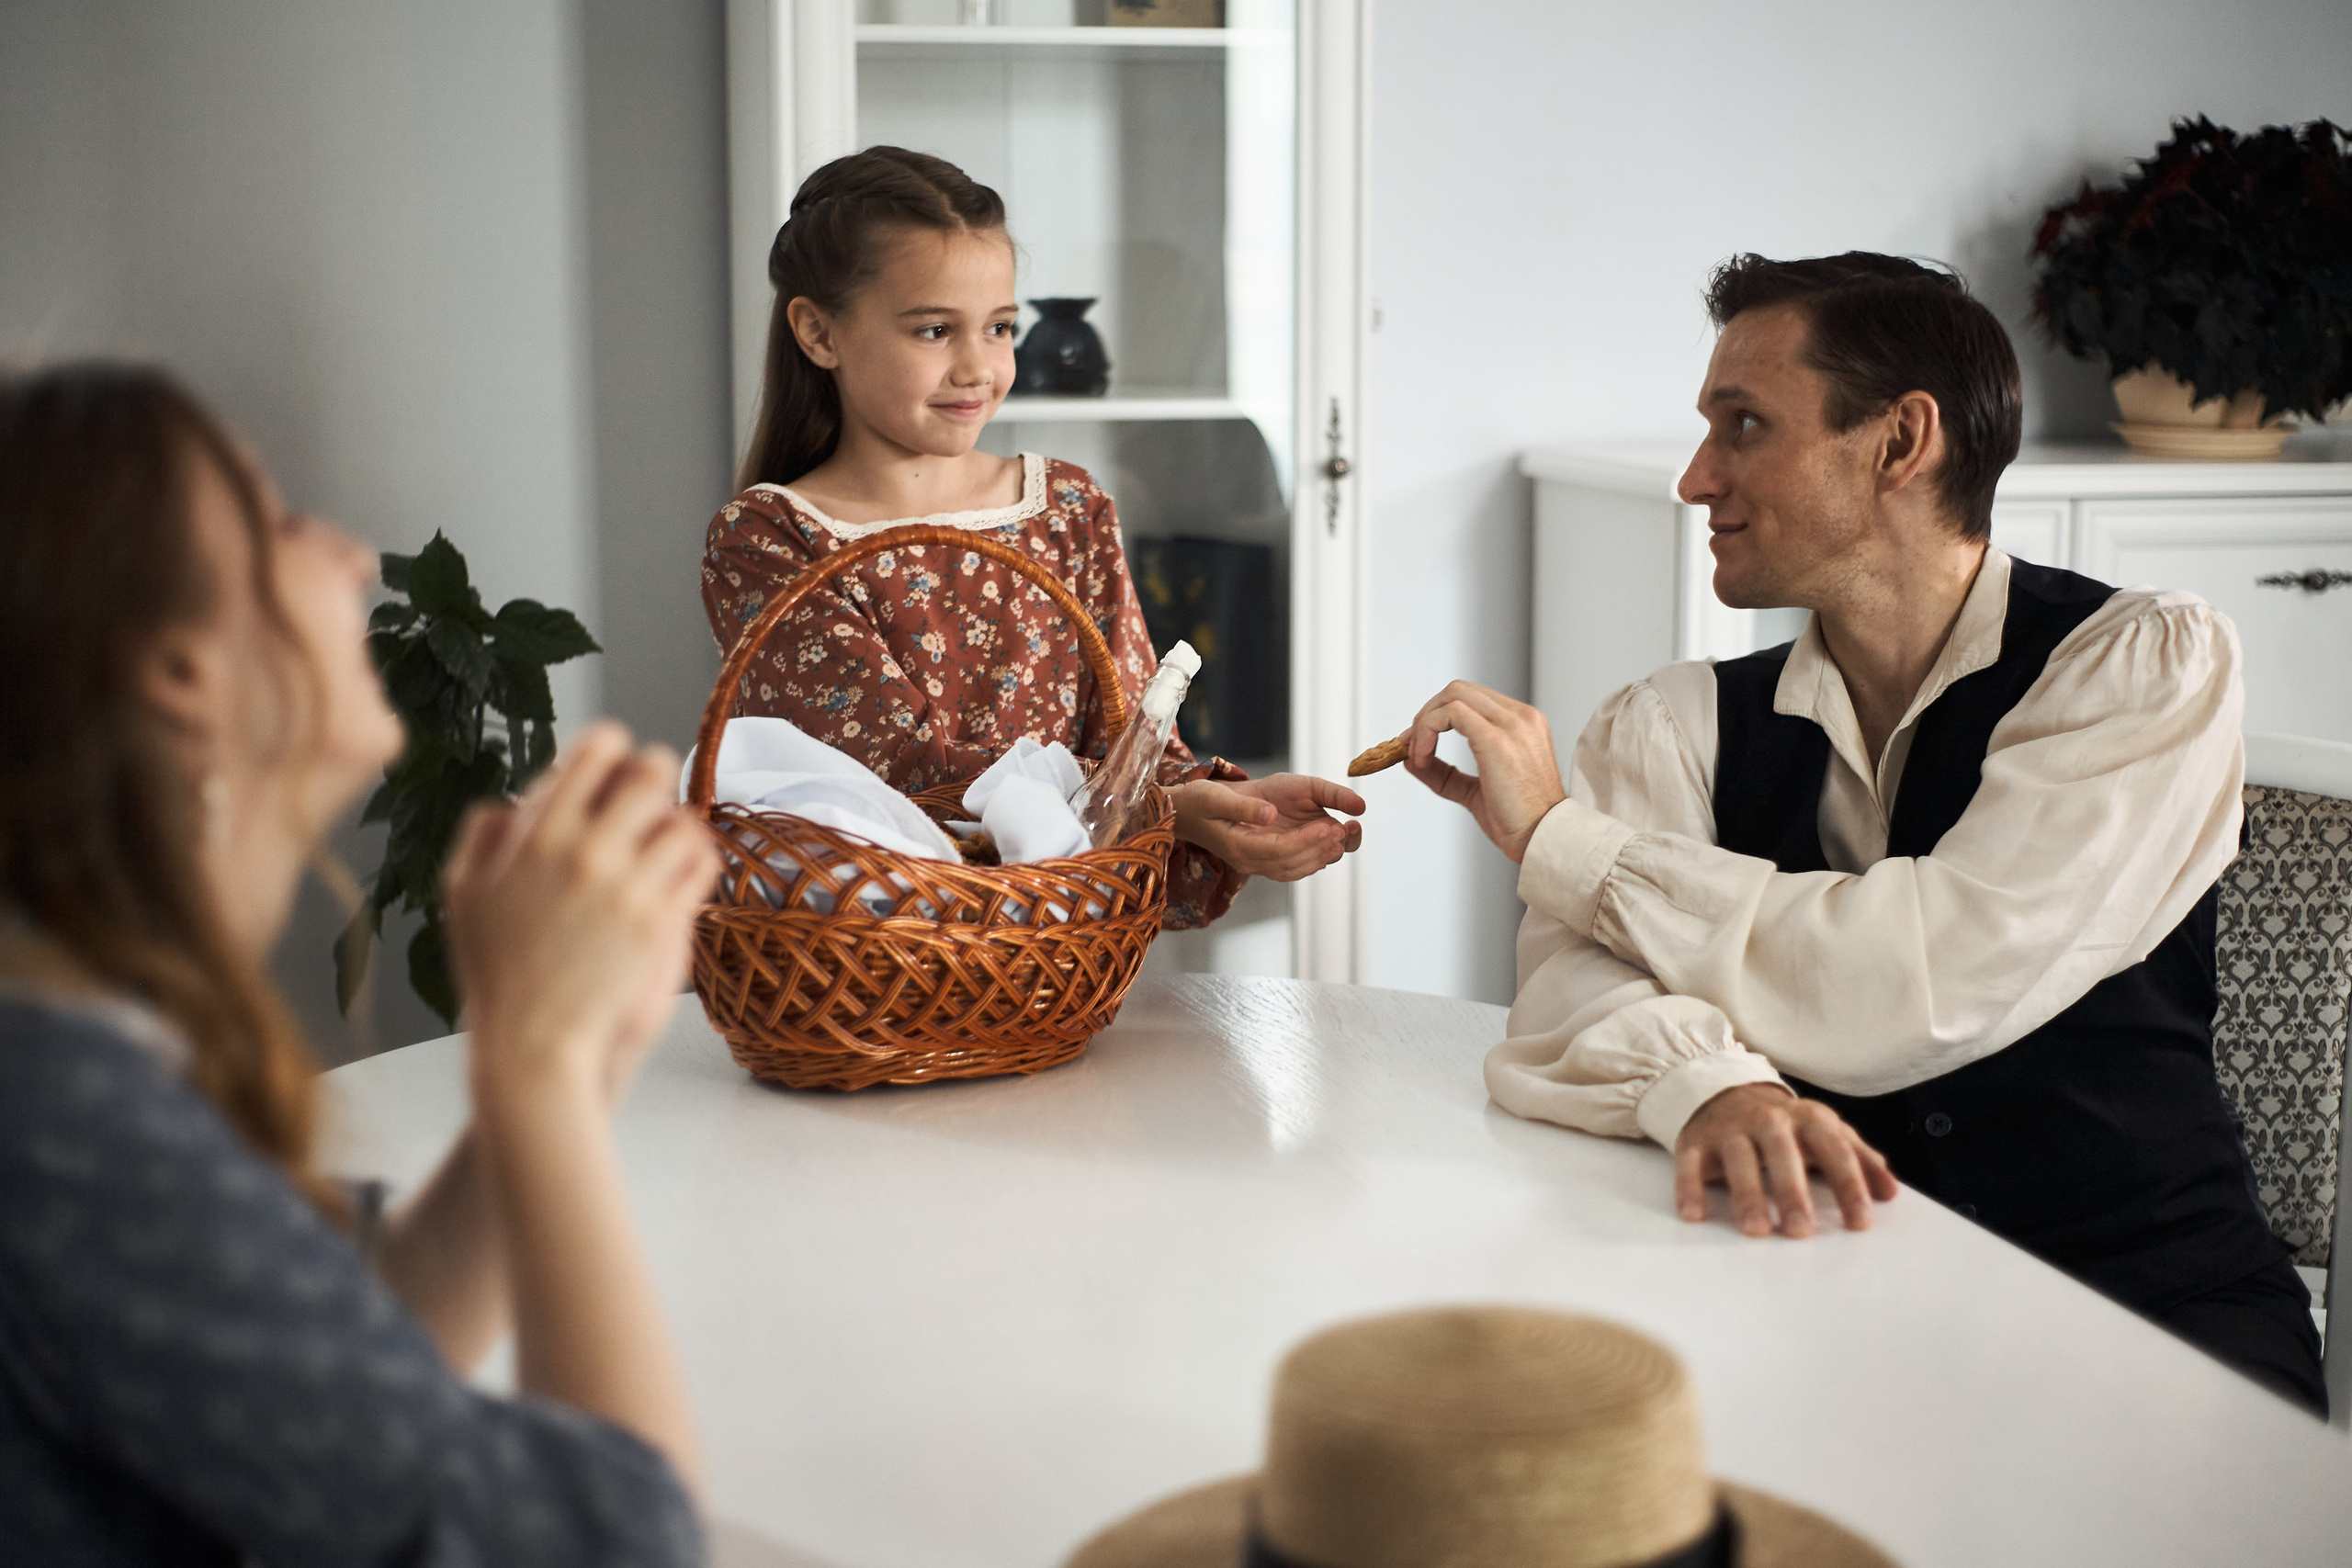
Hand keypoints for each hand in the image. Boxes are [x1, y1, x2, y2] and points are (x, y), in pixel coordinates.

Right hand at [442, 722, 721, 1105]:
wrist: (532, 1043)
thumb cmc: (494, 973)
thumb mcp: (461, 896)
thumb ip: (481, 835)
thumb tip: (508, 798)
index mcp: (537, 837)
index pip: (594, 751)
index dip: (611, 744)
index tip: (613, 757)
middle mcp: (586, 852)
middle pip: (650, 773)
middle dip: (656, 773)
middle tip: (653, 788)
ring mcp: (627, 887)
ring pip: (682, 818)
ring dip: (678, 820)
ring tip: (668, 833)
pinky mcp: (658, 922)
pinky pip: (699, 865)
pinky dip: (698, 858)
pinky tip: (686, 866)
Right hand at [1172, 774, 1364, 880]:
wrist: (1187, 813)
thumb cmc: (1198, 802)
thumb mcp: (1213, 796)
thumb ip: (1242, 806)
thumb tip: (1269, 813)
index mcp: (1236, 847)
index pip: (1278, 850)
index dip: (1306, 841)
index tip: (1330, 826)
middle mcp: (1248, 862)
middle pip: (1291, 863)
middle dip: (1321, 848)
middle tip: (1346, 830)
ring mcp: (1255, 864)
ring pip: (1295, 869)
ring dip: (1322, 855)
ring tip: (1345, 835)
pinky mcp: (1263, 858)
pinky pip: (1293, 866)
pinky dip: (1314, 857)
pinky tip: (1331, 843)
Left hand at [1401, 682, 1567, 862]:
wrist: (1541, 839)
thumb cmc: (1517, 820)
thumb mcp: (1474, 790)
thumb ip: (1444, 772)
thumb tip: (1410, 759)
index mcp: (1522, 724)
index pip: (1471, 699)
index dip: (1437, 715)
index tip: (1417, 742)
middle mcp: (1520, 717)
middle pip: (1458, 690)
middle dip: (1426, 714)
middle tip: (1411, 745)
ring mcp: (1512, 724)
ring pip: (1453, 695)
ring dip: (1425, 721)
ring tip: (1418, 754)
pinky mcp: (1497, 739)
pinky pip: (1451, 714)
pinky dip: (1428, 730)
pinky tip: (1423, 757)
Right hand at [1674, 1083, 1897, 1237]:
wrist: (1726, 1093)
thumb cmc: (1785, 1125)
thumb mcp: (1825, 1133)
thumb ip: (1859, 1159)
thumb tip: (1890, 1192)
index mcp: (1808, 1119)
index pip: (1834, 1150)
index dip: (1849, 1185)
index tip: (1861, 1222)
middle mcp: (1769, 1121)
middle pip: (1782, 1153)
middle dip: (1792, 1191)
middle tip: (1802, 1230)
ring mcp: (1730, 1129)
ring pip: (1738, 1159)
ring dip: (1747, 1194)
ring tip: (1756, 1229)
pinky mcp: (1696, 1141)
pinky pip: (1690, 1164)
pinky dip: (1689, 1187)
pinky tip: (1693, 1214)